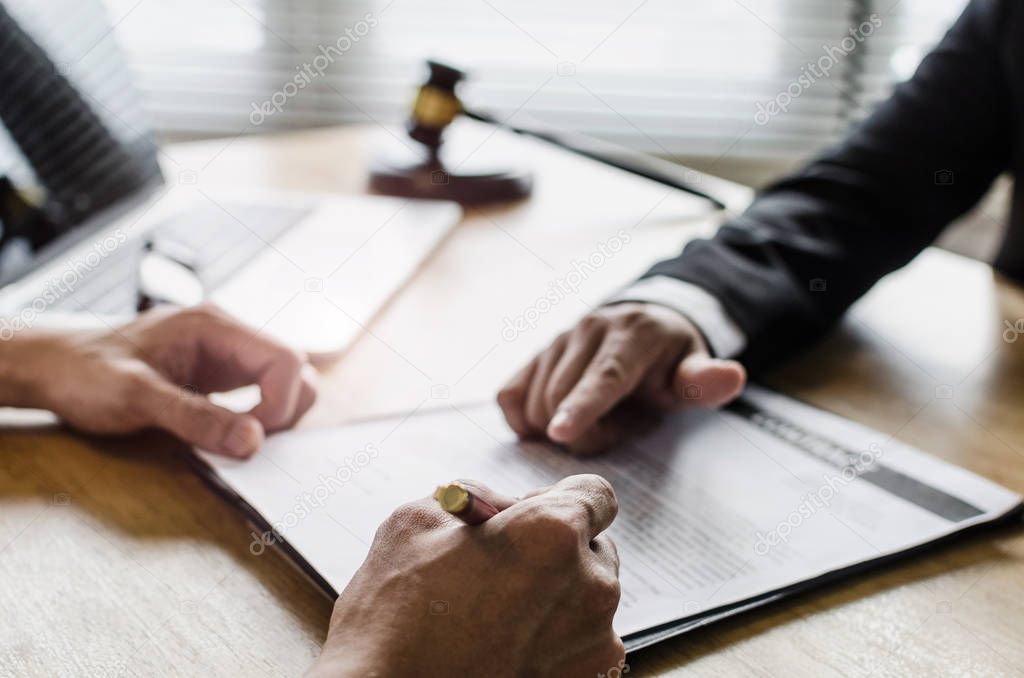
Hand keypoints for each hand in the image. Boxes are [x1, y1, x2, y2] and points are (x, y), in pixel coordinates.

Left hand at [5, 304, 315, 456]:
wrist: (55, 368)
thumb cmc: (85, 373)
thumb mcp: (135, 398)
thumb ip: (196, 418)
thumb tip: (253, 442)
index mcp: (215, 326)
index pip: (285, 358)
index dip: (282, 403)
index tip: (253, 438)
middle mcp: (228, 336)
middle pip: (295, 370)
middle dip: (283, 411)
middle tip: (243, 440)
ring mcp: (225, 355)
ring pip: (284, 383)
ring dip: (274, 416)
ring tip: (231, 437)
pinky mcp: (220, 376)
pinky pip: (261, 395)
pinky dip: (258, 419)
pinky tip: (226, 434)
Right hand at [309, 475, 624, 677]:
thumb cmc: (396, 612)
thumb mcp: (421, 519)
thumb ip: (479, 497)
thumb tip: (503, 506)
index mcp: (556, 531)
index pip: (596, 495)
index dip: (558, 498)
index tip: (528, 516)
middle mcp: (591, 584)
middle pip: (593, 548)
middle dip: (557, 550)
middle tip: (502, 568)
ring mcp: (593, 641)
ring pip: (588, 600)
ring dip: (555, 597)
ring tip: (495, 615)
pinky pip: (581, 644)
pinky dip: (553, 642)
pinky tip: (504, 646)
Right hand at [498, 302, 745, 453]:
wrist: (644, 324)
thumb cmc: (670, 361)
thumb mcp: (692, 373)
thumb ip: (706, 381)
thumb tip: (732, 376)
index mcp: (631, 335)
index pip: (603, 377)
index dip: (582, 407)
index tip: (561, 435)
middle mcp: (587, 330)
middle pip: (562, 398)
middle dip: (584, 434)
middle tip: (615, 430)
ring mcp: (556, 340)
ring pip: (534, 401)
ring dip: (558, 427)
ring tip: (594, 418)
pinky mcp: (534, 354)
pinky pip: (509, 395)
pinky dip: (522, 419)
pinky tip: (551, 420)